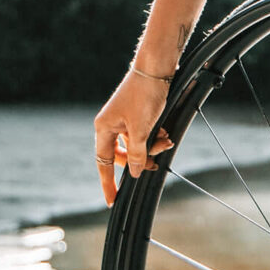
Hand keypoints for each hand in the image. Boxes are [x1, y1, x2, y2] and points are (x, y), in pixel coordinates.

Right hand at [94, 69, 175, 206]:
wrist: (156, 68)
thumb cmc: (144, 95)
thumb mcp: (141, 129)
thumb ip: (137, 154)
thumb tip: (136, 173)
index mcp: (104, 128)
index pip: (103, 162)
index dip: (108, 182)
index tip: (111, 201)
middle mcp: (110, 124)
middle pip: (122, 154)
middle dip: (141, 159)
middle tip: (155, 164)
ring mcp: (123, 118)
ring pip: (136, 144)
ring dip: (151, 146)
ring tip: (166, 140)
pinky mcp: (136, 113)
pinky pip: (143, 133)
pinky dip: (154, 136)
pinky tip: (166, 133)